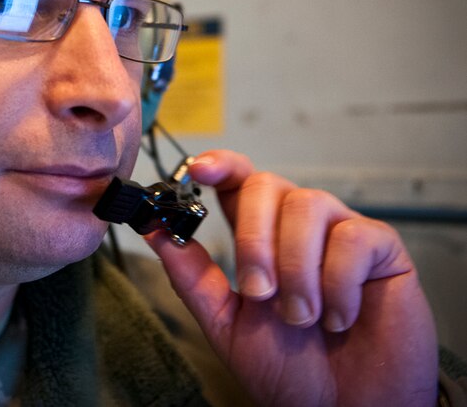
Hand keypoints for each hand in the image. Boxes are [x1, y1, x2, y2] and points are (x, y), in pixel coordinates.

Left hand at [146, 150, 437, 406]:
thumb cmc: (288, 368)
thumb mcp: (226, 322)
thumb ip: (191, 276)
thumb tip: (153, 230)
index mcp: (258, 234)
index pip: (238, 179)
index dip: (220, 164)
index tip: (199, 170)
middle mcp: (296, 223)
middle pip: (265, 184)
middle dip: (253, 239)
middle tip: (258, 293)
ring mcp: (339, 230)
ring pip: (307, 205)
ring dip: (296, 269)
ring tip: (302, 317)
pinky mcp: (381, 247)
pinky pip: (353, 236)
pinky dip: (339, 282)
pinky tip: (340, 316)